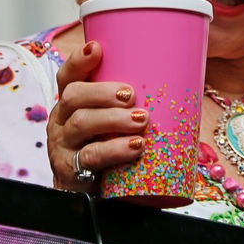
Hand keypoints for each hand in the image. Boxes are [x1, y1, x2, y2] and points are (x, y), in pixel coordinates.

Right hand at [46, 40, 149, 189]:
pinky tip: (135, 147)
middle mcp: (61, 121)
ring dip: (114, 118)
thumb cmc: (110, 148)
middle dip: (102, 91)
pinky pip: (90, 156)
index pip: (67, 77)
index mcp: (71, 104)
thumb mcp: (114, 122)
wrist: (93, 195)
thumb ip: (130, 102)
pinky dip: (114, 149)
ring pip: (81, 123)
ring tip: (141, 120)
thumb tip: (181, 75)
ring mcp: (63, 146)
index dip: (79, 61)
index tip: (97, 48)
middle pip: (73, 96)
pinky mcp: (70, 171)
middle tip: (131, 95)